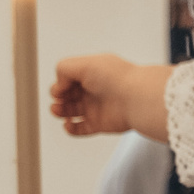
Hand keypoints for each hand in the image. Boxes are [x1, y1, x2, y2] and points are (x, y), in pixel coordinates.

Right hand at [50, 53, 172, 141]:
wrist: (135, 98)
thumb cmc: (116, 78)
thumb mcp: (85, 64)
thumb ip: (64, 69)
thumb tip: (59, 85)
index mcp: (92, 72)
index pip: (69, 77)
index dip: (60, 82)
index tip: (60, 87)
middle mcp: (94, 89)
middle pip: (68, 94)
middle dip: (58, 97)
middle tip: (58, 99)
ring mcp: (96, 107)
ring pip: (71, 111)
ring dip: (60, 111)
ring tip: (58, 110)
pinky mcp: (99, 123)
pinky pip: (80, 128)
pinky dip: (71, 129)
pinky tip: (68, 124)